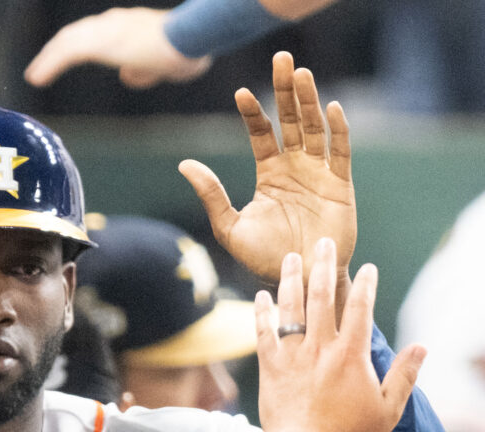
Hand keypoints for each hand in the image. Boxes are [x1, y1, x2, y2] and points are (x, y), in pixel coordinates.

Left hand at [23, 7, 210, 88]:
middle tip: (39, 68)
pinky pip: (66, 53)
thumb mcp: (162, 65)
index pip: (93, 33)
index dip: (74, 46)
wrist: (191, 39)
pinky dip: (49, 64)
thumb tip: (127, 76)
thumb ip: (143, 70)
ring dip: (48, 58)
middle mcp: (113, 22)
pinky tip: (36, 78)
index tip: (60, 59)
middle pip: (75, 34)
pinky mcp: (101, 42)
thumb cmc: (186, 50)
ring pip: (67, 41)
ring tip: (34, 75)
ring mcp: (107, 29)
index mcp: (127, 26)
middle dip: (55, 50)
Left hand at [179, 51, 355, 289]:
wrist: (298, 280)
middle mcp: (295, 168)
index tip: (241, 93)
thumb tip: (184, 164)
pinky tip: (330, 108)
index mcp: (270, 174)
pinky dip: (337, 130)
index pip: (261, 134)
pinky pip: (340, 152)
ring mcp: (319, 174)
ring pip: (315, 128)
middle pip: (291, 120)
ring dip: (309, 100)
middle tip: (282, 59)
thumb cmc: (264, 259)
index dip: (253, 113)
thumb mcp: (230, 227)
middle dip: (286, 90)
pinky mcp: (340, 185)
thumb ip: (211, 194)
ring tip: (301, 74)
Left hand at [255, 238, 423, 431]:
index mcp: (351, 354)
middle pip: (322, 296)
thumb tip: (421, 347)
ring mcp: (292, 355)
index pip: (361, 308)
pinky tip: (260, 295)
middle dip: (322, 266)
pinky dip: (261, 313)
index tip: (366, 267)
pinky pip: (263, 333)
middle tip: (321, 241)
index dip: (365, 284)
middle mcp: (320, 347)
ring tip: (289, 257)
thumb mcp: (388, 409)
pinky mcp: (270, 367)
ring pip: (290, 308)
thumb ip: (404, 376)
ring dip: (290, 280)